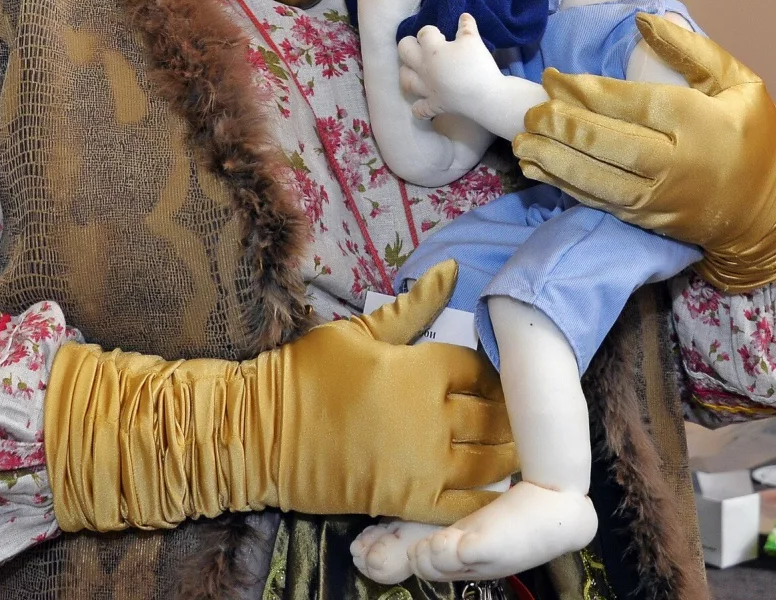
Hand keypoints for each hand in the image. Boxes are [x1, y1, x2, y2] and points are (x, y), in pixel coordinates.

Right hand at [46, 260, 516, 531]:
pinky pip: (465, 505)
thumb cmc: (307, 373)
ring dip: (505, 455)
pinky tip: (492, 488)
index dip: (491, 371)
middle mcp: (430, 415)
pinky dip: (486, 498)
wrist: (263, 433)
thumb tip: (453, 269)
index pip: (479, 367)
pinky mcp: (409, 501)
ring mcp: (423, 462)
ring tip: (510, 447)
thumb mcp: (358, 330)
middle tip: (512, 413)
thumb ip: (412, 307)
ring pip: (488, 462)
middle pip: (493, 415)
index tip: (493, 374)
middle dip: (508, 414)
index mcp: (419, 368)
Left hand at [399, 13, 501, 121]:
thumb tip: (464, 15)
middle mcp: (423, 68)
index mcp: (432, 50)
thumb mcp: (474, 40)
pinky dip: (419, 108)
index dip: (431, 31)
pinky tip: (422, 102)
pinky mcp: (435, 105)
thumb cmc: (478, 65)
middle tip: (423, 46)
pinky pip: (420, 110)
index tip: (442, 35)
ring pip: (406, 79)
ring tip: (415, 69)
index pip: (424, 33)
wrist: (486, 96)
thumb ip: (467, 26)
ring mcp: (426, 89)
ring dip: (407, 72)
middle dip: (409, 44)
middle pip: (404, 51)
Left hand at [512, 13, 775, 291]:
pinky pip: (600, 203)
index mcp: (697, 122)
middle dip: (561, 127)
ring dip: (553, 160)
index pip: (628, 104)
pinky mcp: (648, 220)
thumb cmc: (754, 135)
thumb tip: (643, 20)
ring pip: (597, 180)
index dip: (584, 91)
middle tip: (530, 111)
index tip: (552, 78)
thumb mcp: (739, 82)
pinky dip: (565, 187)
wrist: (772, 210)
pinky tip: (537, 170)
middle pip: (607, 144)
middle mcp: (675, 163)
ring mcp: (660, 197)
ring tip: (521, 142)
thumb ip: (690, 49)